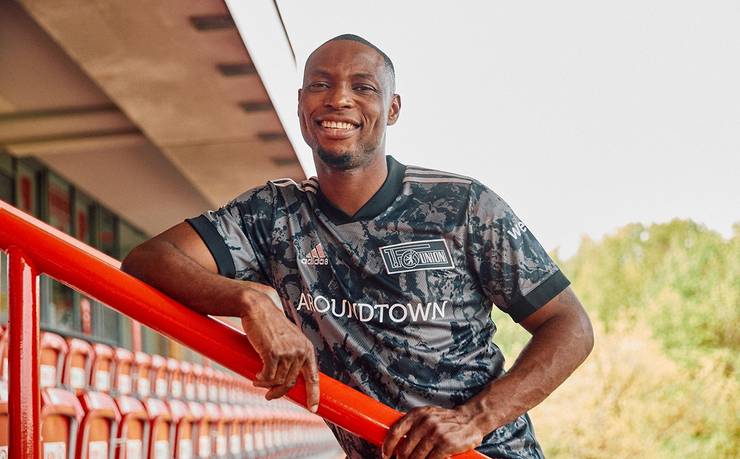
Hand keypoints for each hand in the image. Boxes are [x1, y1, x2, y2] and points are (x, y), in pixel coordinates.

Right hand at [239, 288, 319, 411]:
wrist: (258, 308)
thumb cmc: (271, 324)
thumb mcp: (288, 338)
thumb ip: (292, 354)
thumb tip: (288, 377)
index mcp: (307, 348)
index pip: (314, 377)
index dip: (314, 394)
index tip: (313, 408)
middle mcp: (300, 351)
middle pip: (291, 382)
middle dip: (279, 392)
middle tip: (269, 395)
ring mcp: (287, 352)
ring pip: (278, 380)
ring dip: (267, 385)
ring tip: (258, 381)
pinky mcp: (272, 352)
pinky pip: (268, 376)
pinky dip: (261, 380)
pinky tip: (256, 377)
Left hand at [382, 405, 483, 458]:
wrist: (471, 419)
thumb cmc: (446, 420)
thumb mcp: (427, 415)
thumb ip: (413, 424)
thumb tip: (395, 441)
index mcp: (418, 414)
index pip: (395, 431)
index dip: (387, 446)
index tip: (385, 454)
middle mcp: (425, 422)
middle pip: (404, 448)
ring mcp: (436, 434)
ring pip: (416, 457)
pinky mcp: (446, 445)